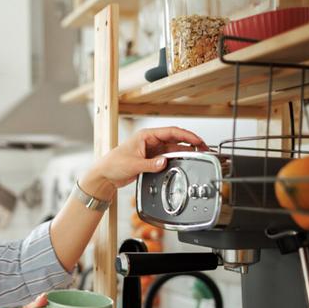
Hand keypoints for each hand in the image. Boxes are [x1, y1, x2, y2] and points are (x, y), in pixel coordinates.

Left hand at [87, 127, 206, 193]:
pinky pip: (167, 157)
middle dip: (190, 143)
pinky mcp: (151, 159)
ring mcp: (151, 150)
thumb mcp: (133, 164)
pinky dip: (176, 159)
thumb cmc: (113, 164)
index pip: (171, 132)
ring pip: (173, 149)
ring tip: (198, 156)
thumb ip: (150, 164)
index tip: (198, 141)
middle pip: (175, 139)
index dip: (187, 136)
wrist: (105, 175)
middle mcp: (150, 140)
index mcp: (146, 135)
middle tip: (203, 149)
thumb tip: (164, 163)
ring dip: (184, 152)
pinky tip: (184, 162)